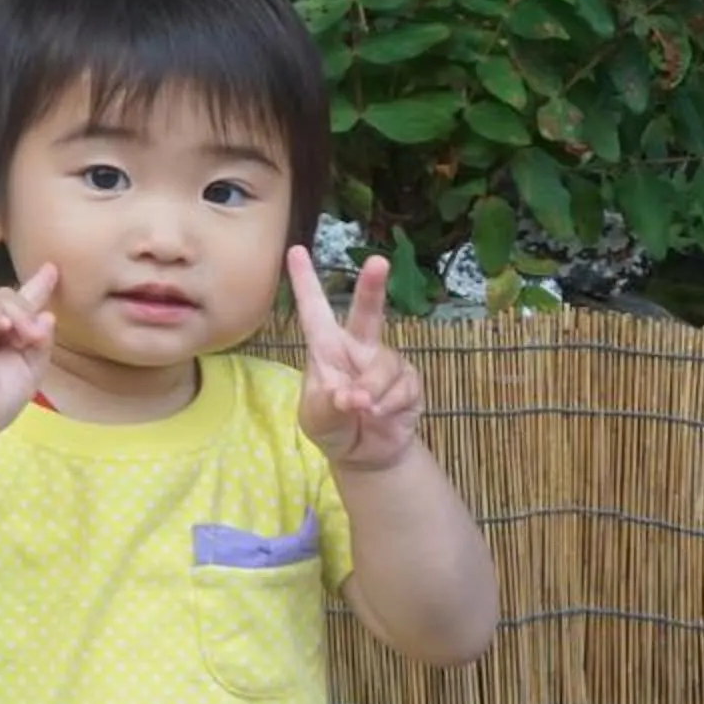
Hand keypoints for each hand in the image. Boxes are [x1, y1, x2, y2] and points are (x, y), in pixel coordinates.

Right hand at [0, 264, 60, 440]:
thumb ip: (40, 342)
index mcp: (8, 333)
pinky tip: (3, 326)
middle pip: (13, 297)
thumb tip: (48, 315)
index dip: (39, 285)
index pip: (24, 303)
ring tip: (23, 336)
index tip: (53, 268)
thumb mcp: (31, 369)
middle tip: (35, 336)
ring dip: (16, 313)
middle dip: (29, 312)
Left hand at [290, 247, 424, 471]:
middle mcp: (358, 348)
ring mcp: (385, 363)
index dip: (305, 281)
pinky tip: (382, 415)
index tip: (295, 250)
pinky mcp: (409, 381)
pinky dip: (391, 404)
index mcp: (326, 348)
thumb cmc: (332, 426)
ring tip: (364, 409)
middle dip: (372, 287)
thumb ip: (329, 406)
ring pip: (385, 366)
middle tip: (378, 262)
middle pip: (367, 312)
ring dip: (373, 390)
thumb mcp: (317, 419)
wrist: (366, 453)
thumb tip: (354, 397)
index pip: (314, 311)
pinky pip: (403, 387)